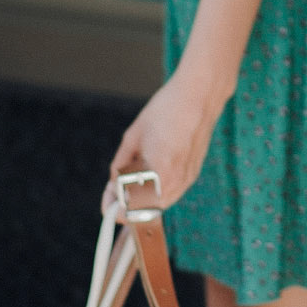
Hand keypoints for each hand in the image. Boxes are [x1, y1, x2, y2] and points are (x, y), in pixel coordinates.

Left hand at [103, 68, 225, 215]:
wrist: (199, 95)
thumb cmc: (166, 110)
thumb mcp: (133, 137)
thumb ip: (120, 166)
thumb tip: (113, 187)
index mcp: (159, 171)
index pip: (134, 207)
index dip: (117, 210)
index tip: (107, 207)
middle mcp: (177, 180)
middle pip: (148, 211)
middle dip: (130, 207)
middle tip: (116, 193)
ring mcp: (188, 178)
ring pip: (161, 204)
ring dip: (145, 200)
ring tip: (132, 179)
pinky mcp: (194, 173)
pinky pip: (172, 193)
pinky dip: (158, 191)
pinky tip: (151, 172)